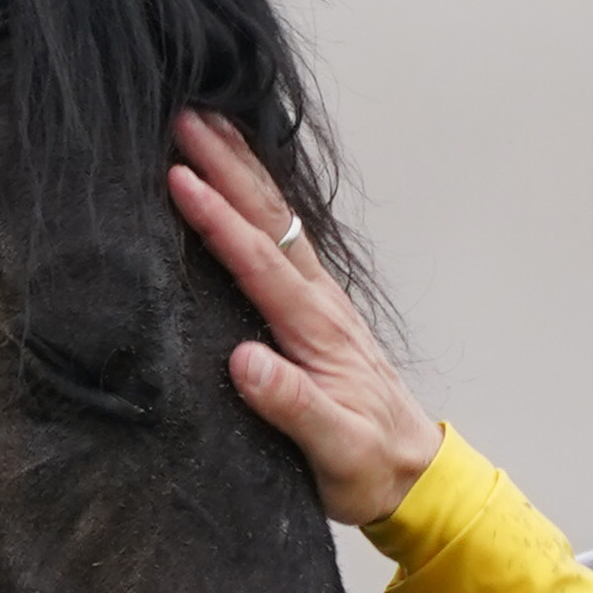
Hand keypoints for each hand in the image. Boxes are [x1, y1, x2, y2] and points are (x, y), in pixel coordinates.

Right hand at [170, 109, 441, 524]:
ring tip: (209, 122)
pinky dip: (257, 200)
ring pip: (278, 220)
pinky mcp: (316, 311)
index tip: (178, 178)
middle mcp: (321, 304)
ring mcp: (321, 302)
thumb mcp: (333, 449)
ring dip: (242, 169)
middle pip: (269, 219)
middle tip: (185, 115)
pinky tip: (242, 182)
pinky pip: (282, 239)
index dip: (217, 218)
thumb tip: (244, 361)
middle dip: (227, 164)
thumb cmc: (370, 467)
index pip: (258, 262)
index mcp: (318, 330)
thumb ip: (291, 405)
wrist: (414, 477)